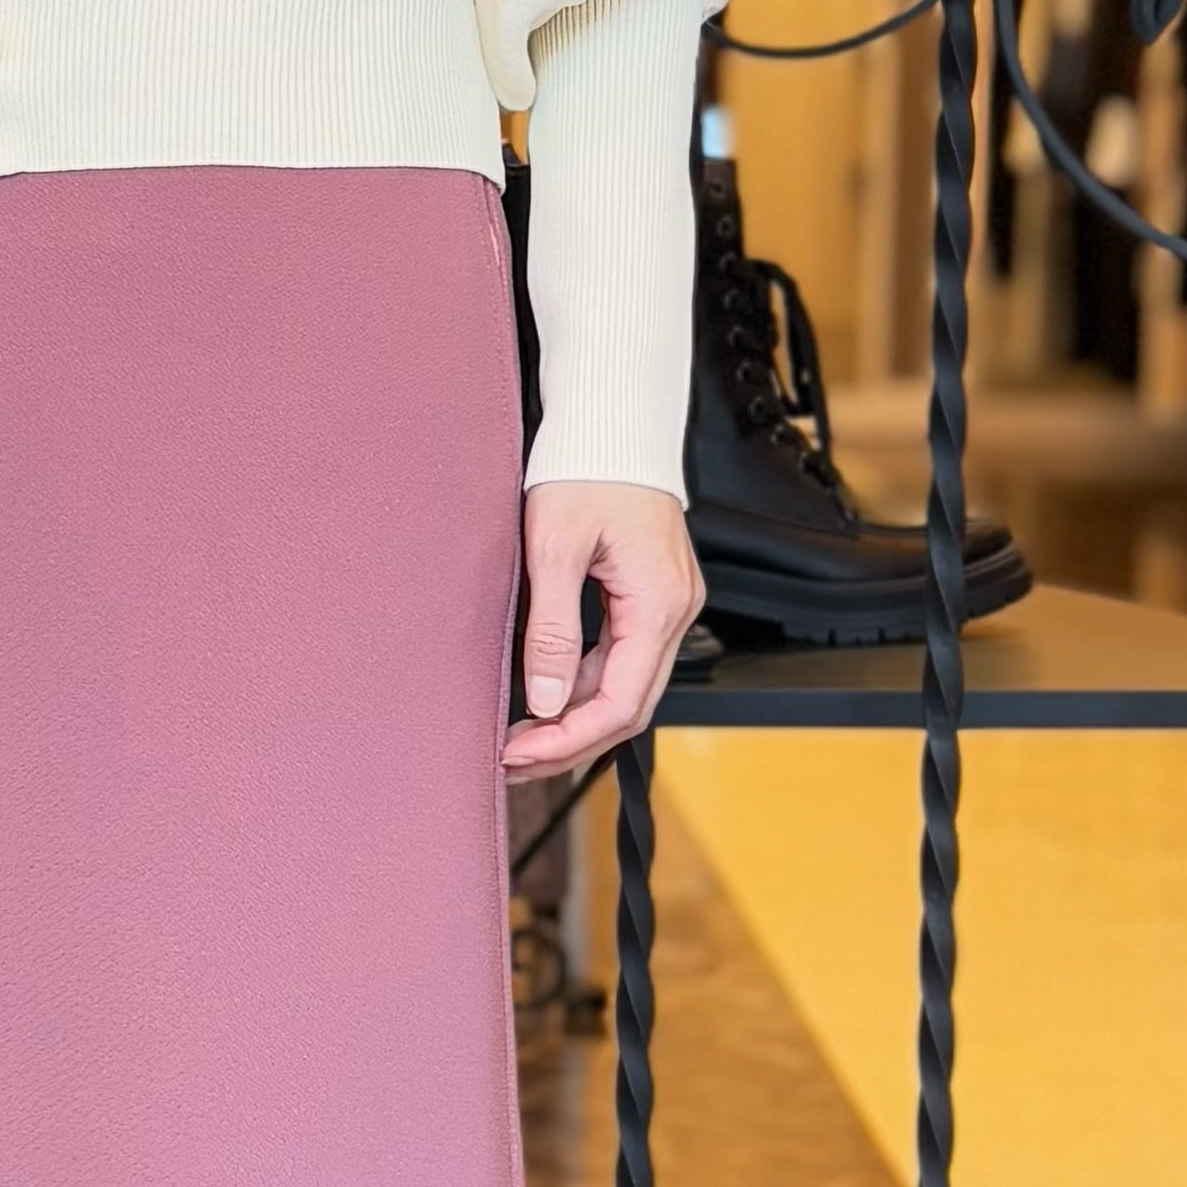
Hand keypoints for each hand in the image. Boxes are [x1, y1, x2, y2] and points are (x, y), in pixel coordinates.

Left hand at [504, 480, 700, 771]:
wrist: (612, 424)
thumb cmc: (586, 470)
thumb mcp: (555, 549)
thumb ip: (551, 630)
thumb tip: (544, 702)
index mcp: (658, 603)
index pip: (619, 703)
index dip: (568, 740)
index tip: (519, 755)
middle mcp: (674, 611)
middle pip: (628, 708)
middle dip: (570, 742)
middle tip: (512, 762)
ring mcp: (667, 605)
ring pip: (624, 688)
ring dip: (574, 719)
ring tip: (520, 739)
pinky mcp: (651, 597)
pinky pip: (622, 659)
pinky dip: (582, 686)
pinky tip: (544, 698)